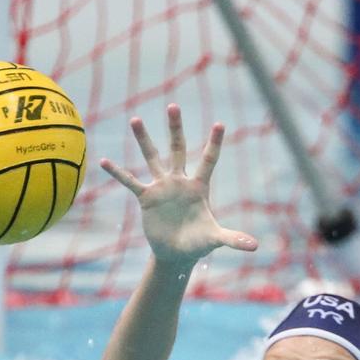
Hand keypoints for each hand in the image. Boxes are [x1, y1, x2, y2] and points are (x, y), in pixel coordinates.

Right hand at [100, 104, 257, 265]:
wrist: (176, 253)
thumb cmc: (198, 243)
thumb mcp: (214, 239)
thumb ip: (233, 239)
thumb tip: (255, 247)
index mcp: (199, 187)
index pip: (208, 160)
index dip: (214, 143)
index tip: (220, 124)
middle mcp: (180, 181)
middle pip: (178, 149)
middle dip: (176, 128)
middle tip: (173, 106)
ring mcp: (162, 187)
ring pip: (152, 158)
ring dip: (144, 139)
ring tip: (135, 119)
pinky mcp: (147, 198)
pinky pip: (130, 182)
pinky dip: (118, 172)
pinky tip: (104, 161)